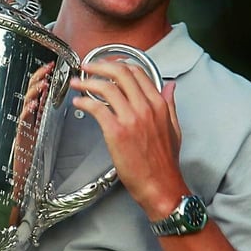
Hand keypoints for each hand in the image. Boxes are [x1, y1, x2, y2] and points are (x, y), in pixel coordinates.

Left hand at [70, 60, 186, 218]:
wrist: (160, 185)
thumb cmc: (164, 162)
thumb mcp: (174, 127)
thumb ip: (169, 104)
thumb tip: (170, 86)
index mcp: (158, 105)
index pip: (138, 72)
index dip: (118, 64)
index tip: (107, 66)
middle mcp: (145, 107)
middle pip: (120, 73)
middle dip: (99, 65)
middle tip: (87, 67)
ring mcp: (131, 119)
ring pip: (106, 87)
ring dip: (87, 82)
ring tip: (77, 83)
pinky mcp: (116, 132)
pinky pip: (96, 108)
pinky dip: (84, 102)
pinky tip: (78, 103)